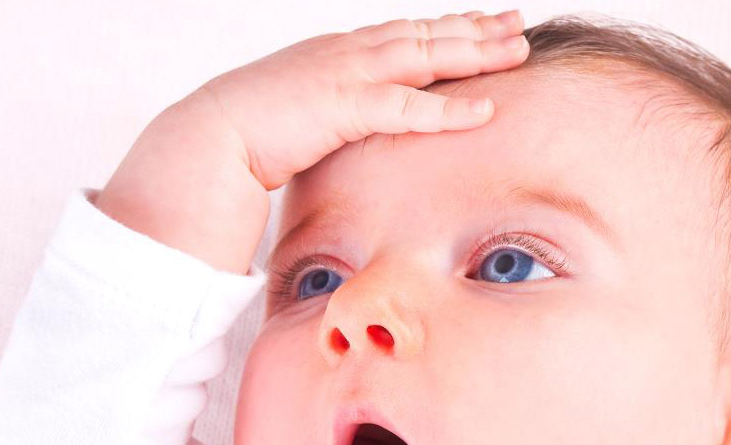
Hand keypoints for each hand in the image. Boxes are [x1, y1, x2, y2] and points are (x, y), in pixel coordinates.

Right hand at [94, 9, 529, 273]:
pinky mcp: (344, 107)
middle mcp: (348, 52)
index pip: (406, 32)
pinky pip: (407, 107)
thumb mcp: (304, 110)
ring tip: (518, 51)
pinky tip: (485, 110)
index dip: (450, 26)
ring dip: (476, 52)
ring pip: (426, 56)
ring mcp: (347, 75)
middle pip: (426, 34)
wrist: (208, 138)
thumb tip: (352, 123)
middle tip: (521, 24)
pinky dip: (448, 109)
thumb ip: (336, 110)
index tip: (486, 21)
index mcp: (339, 52)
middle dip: (477, 28)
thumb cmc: (252, 132)